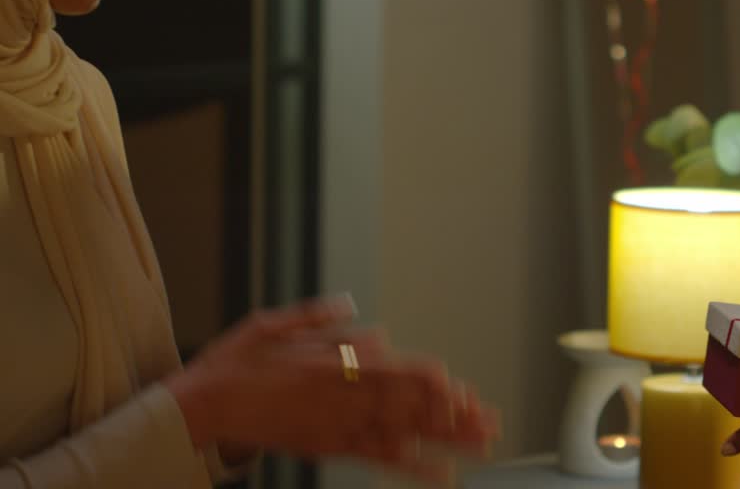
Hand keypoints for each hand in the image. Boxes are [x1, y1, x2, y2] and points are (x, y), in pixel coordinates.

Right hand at [166, 296, 499, 484]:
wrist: (200, 407)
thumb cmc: (236, 363)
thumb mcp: (273, 324)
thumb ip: (320, 318)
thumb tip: (362, 317)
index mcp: (333, 363)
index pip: (392, 371)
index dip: (427, 381)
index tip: (456, 387)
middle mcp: (341, 397)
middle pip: (408, 404)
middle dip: (452, 412)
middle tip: (489, 419)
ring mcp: (337, 425)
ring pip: (401, 432)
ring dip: (444, 438)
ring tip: (481, 444)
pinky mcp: (328, 446)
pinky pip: (377, 457)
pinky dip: (412, 466)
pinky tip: (441, 474)